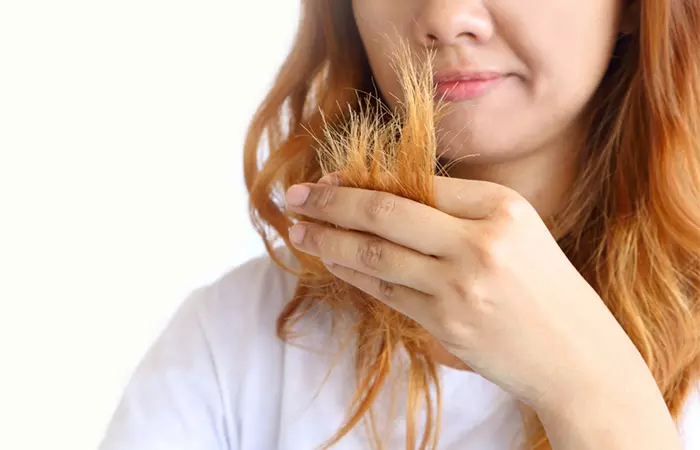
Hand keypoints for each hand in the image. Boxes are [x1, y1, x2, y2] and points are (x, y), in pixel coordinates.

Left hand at [284, 175, 653, 413]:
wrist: (576, 357)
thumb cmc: (545, 289)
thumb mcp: (516, 232)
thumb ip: (457, 212)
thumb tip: (384, 195)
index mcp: (502, 208)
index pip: (416, 184)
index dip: (363, 180)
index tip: (329, 180)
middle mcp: (480, 243)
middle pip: (385, 213)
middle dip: (330, 203)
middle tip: (294, 198)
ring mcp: (460, 288)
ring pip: (375, 255)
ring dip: (328, 241)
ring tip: (298, 231)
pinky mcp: (445, 325)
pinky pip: (385, 292)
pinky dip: (352, 274)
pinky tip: (331, 262)